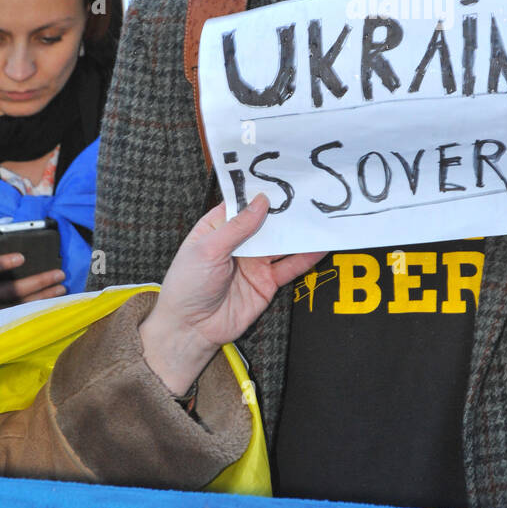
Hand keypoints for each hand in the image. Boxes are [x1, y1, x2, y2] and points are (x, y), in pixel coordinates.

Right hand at [0, 238, 66, 314]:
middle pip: (7, 291)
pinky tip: (53, 300)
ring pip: (16, 306)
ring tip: (61, 287)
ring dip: (41, 298)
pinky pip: (18, 315)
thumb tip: (18, 237)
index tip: (21, 257)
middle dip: (36, 282)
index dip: (1, 263)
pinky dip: (37, 307)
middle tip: (59, 273)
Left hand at [138, 194, 325, 396]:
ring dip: (299, 232)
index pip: (243, 204)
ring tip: (319, 216)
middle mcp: (239, 243)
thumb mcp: (208, 249)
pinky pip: (290, 267)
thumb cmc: (187, 285)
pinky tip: (320, 246)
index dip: (260, 192)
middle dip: (285, 210)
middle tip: (308, 194)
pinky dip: (305, 257)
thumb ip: (237, 226)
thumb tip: (261, 201)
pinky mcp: (267, 282)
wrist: (191, 329)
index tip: (281, 178)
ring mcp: (255, 262)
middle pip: (267, 222)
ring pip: (282, 243)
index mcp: (219, 228)